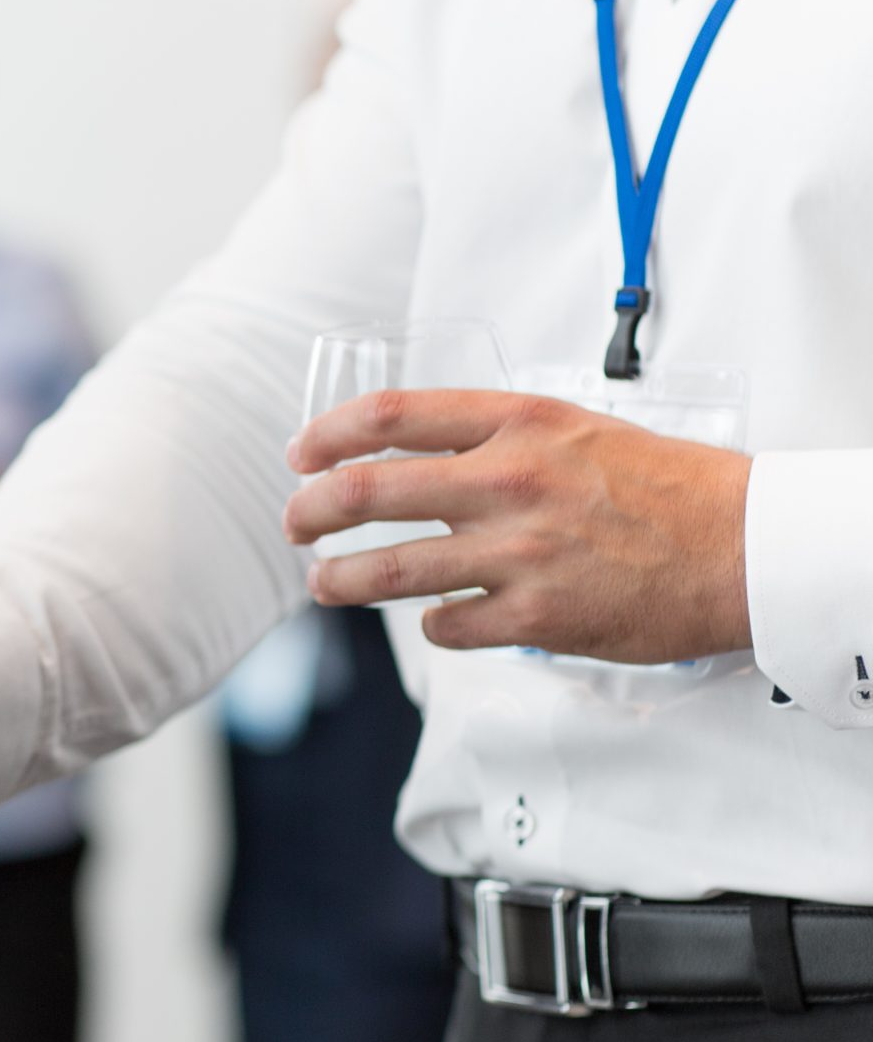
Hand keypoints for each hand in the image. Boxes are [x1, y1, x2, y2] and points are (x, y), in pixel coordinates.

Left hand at [284, 388, 751, 661]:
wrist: (745, 547)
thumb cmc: (667, 487)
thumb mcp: (575, 428)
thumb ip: (494, 438)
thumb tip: (412, 455)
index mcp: (518, 424)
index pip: (389, 416)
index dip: (327, 436)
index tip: (301, 455)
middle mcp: (510, 482)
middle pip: (366, 492)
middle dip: (311, 512)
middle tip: (296, 524)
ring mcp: (520, 553)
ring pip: (389, 569)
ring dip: (341, 579)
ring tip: (324, 583)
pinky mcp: (537, 617)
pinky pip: (447, 625)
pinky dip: (434, 623)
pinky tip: (440, 616)